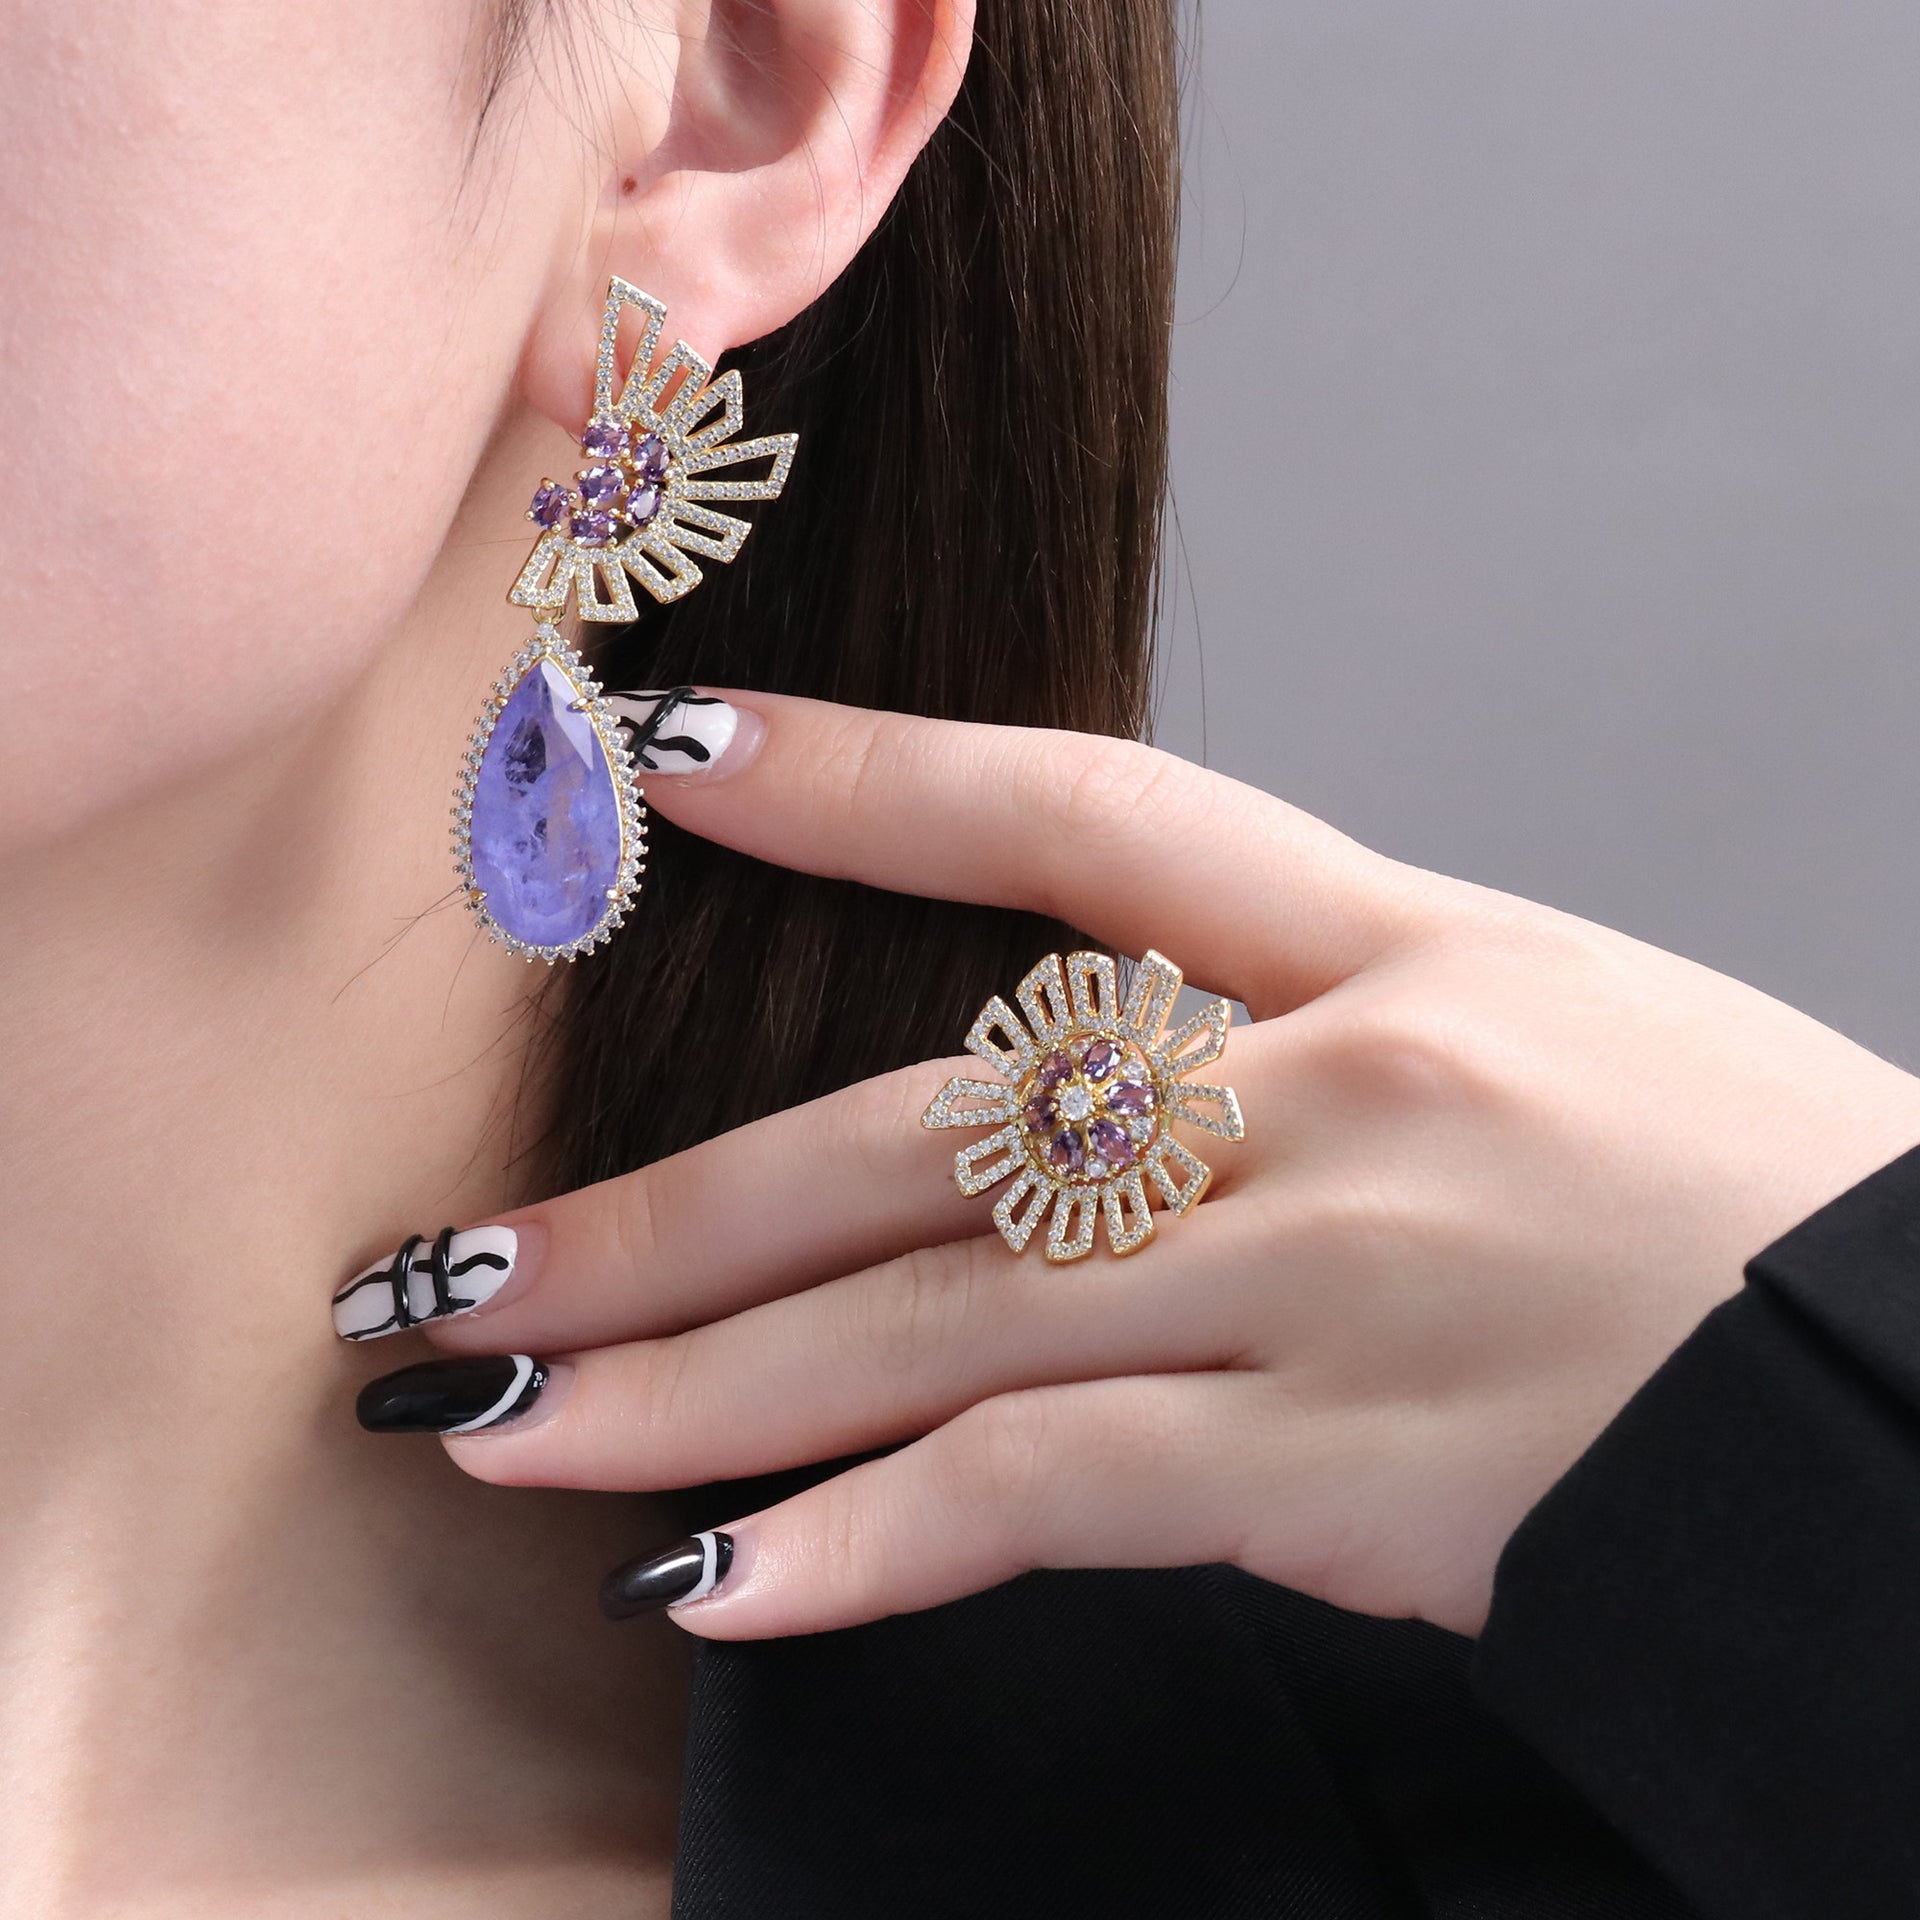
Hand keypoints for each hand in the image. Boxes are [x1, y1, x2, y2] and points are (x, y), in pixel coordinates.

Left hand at [368, 693, 1919, 1637]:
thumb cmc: (1742, 1208)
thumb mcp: (1541, 1044)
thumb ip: (1308, 1056)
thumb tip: (1094, 1110)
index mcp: (1396, 944)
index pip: (1084, 813)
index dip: (867, 773)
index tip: (675, 752)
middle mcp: (1330, 1085)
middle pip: (926, 1128)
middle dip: (669, 1207)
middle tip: (456, 1263)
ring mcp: (1327, 1270)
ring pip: (938, 1319)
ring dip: (701, 1384)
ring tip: (506, 1421)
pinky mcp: (1347, 1457)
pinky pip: (1049, 1489)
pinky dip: (871, 1541)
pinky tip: (712, 1583)